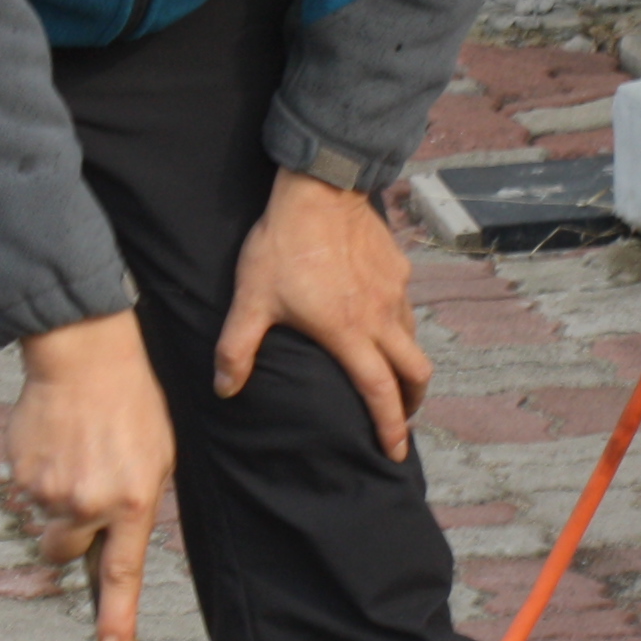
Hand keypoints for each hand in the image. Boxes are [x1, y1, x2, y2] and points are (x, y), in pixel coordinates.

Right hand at [11, 310, 175, 640]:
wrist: (85, 354)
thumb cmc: (132, 400)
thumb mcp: (158, 455)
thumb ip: (138, 504)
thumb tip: (115, 538)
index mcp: (132, 502)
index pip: (121, 577)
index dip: (117, 621)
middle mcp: (89, 504)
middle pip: (65, 549)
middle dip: (69, 531)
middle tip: (83, 486)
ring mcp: (51, 490)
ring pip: (46, 515)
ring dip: (56, 492)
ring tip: (76, 446)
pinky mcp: (22, 472)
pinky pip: (26, 488)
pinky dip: (37, 469)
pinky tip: (55, 437)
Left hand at [214, 167, 430, 459]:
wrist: (319, 188)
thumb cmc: (283, 246)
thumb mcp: (251, 299)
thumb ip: (237, 349)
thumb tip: (225, 389)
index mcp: (349, 334)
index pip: (379, 393)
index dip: (390, 427)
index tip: (396, 452)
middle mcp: (381, 317)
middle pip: (415, 372)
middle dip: (412, 401)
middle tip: (402, 416)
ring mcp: (394, 290)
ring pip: (414, 337)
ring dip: (407, 361)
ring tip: (392, 370)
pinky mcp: (398, 266)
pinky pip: (407, 303)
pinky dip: (400, 322)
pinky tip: (382, 315)